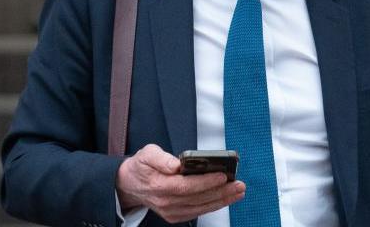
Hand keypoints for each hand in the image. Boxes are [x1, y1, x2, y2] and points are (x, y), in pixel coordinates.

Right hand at [116, 144, 244, 222]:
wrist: (130, 185)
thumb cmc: (141, 167)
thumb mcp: (146, 154)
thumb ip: (161, 158)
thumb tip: (176, 165)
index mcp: (159, 185)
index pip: (186, 186)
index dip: (206, 182)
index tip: (222, 175)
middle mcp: (166, 202)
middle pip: (198, 198)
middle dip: (221, 192)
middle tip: (239, 184)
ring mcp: (171, 211)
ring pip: (201, 207)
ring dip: (222, 200)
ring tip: (238, 191)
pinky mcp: (175, 215)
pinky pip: (197, 212)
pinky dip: (213, 206)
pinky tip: (225, 199)